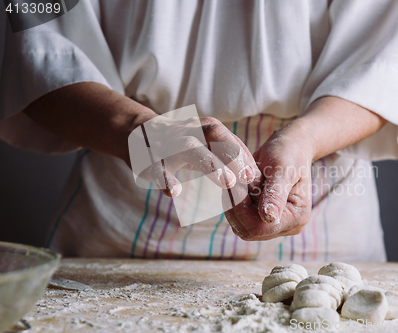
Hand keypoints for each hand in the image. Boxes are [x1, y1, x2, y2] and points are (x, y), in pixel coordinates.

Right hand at [134, 116, 258, 196]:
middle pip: (214, 136)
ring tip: (226, 182)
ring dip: (210, 164)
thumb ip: (229, 156)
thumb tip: (256, 176)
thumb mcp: (208, 145)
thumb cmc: (184, 144)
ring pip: (189, 149)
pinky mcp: (150, 160)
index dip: (243, 156)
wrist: (139, 134)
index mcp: (206, 128)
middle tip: (247, 178)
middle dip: (233, 156)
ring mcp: (169, 145)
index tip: (255, 176)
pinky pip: (157, 168)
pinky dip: (165, 179)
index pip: (229, 138)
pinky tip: (174, 191)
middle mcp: (190, 132)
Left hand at [222, 96, 386, 240]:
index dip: (242, 210)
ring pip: (242, 227)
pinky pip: (241, 220)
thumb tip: (269, 217)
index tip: (233, 185)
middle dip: (236, 207)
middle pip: (249, 230)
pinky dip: (235, 204)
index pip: (260, 228)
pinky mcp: (264, 218)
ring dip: (234, 205)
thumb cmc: (289, 152)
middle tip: (232, 181)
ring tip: (237, 181)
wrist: (291, 146)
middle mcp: (288, 226)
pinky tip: (237, 186)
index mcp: (297, 217)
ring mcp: (276, 224)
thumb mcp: (282, 169)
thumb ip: (275, 194)